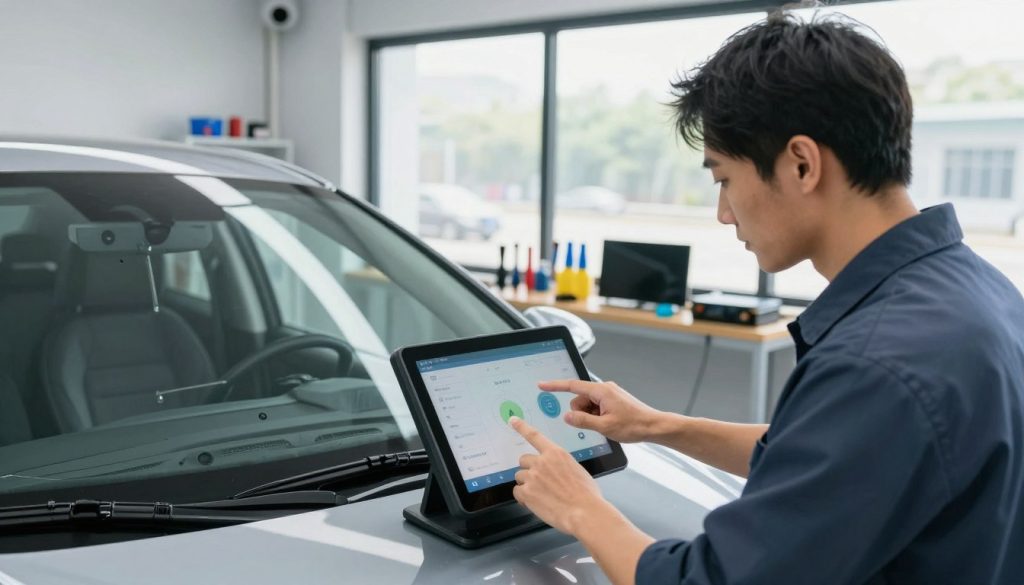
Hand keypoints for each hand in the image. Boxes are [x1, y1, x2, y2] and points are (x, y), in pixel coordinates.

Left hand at [509, 415, 608, 535]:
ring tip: (542, 496)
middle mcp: (542, 462)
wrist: (585, 513)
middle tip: (539, 482)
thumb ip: (561, 466)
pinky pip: (517, 492)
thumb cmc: (587, 495)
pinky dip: (524, 498)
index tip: (512, 420)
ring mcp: (532, 476)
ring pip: (520, 477)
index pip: (535, 436)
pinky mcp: (527, 492)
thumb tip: (555, 472)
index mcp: (556, 454)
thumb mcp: (577, 470)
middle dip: (529, 470)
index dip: (522, 427)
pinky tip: (537, 504)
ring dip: (527, 485)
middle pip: (524, 460)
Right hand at [539, 379, 662, 443]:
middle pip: (579, 399)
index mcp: (601, 391)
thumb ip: (583, 421)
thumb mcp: (604, 426)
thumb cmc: (634, 425)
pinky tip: (608, 423)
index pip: (572, 386)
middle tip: (596, 424)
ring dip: (590, 415)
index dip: (555, 386)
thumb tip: (567, 416)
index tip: (542, 385)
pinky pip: (596, 406)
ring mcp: (610, 394)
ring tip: (605, 425)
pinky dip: (597, 415)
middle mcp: (605, 388)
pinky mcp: (613, 399)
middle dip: (581, 412)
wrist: (654, 426)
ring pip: (587, 404)